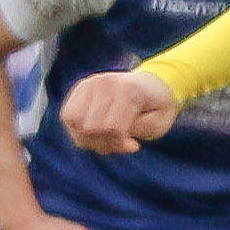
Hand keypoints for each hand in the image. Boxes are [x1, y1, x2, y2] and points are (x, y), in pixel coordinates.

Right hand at [60, 68, 182, 154]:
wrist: (153, 84)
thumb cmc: (158, 106)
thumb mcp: (161, 121)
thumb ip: (140, 128)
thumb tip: (112, 131)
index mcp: (128, 90)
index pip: (111, 127)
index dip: (120, 144)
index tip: (134, 146)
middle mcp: (104, 83)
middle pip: (90, 127)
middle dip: (105, 143)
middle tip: (123, 143)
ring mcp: (89, 84)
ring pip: (74, 122)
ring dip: (88, 139)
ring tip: (108, 139)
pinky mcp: (79, 88)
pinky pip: (68, 116)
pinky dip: (79, 130)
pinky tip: (97, 132)